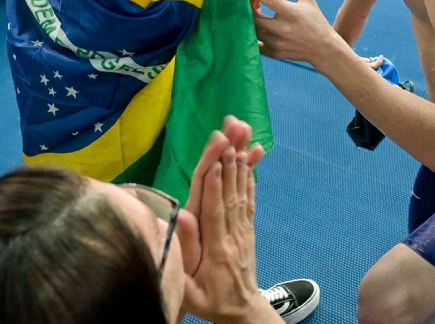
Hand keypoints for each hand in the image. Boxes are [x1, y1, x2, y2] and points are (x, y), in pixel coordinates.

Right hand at [180, 142, 263, 322]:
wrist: (242, 312)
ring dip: (241, 159)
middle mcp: (232, 233)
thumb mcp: (191, 288)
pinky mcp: (248, 228)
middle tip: (231, 130)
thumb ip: (187, 252)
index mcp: (216, 248)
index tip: (216, 155)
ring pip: (241, 190)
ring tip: (242, 133)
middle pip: (230, 191)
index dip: (215, 183)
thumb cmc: (210, 301)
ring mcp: (243, 229)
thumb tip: (182, 216)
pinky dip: (250, 176)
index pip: (215, 210)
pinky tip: (252, 157)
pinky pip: (250, 198)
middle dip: (229, 159)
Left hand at [253, 0, 339, 62]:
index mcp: (291, 13)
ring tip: (255, 14)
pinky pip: (257, 45)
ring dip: (251, 21)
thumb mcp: (309, 0)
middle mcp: (282, 28)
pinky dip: (254, 37)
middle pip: (255, 16)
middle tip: (251, 2)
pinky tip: (259, 29)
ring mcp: (277, 42)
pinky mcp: (275, 53)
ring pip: (254, 30)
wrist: (324, 48)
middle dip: (250, 7)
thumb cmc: (316, 21)